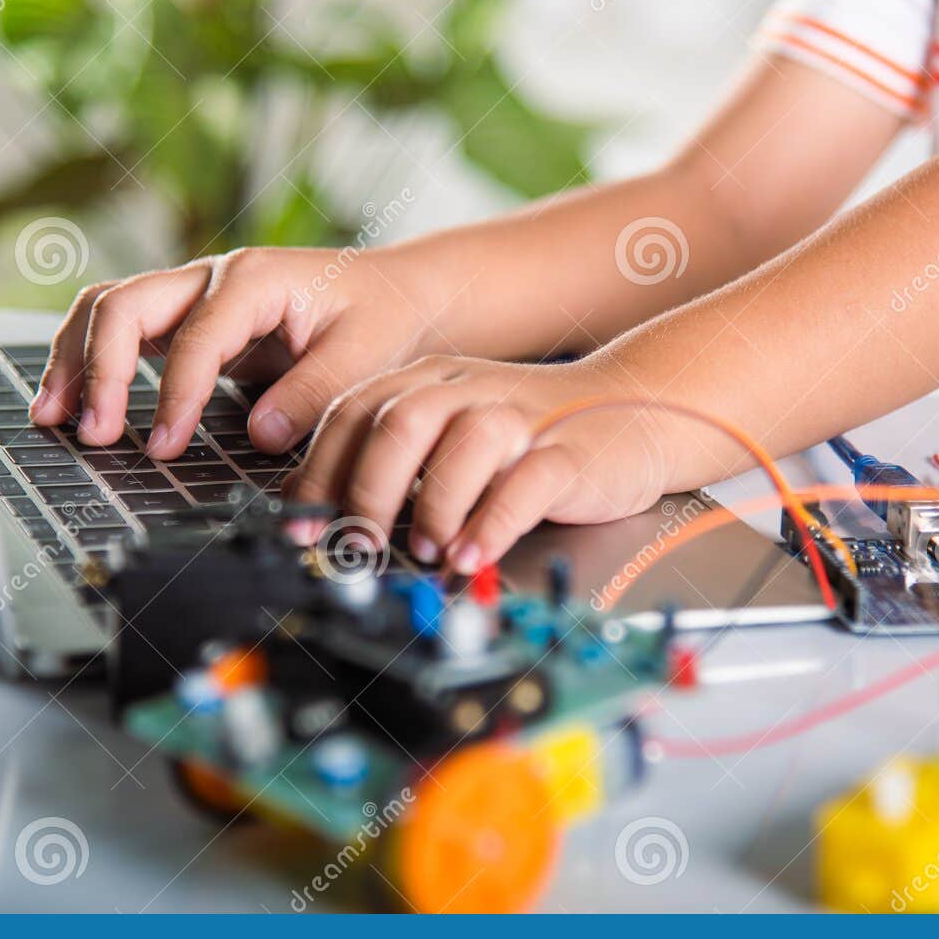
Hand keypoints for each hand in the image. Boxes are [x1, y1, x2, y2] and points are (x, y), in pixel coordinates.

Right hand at [29, 247, 444, 456]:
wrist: (393, 293)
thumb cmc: (382, 315)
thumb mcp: (366, 353)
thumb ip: (315, 392)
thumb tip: (261, 434)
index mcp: (255, 279)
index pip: (195, 338)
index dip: (174, 396)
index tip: (164, 448)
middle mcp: (212, 277)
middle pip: (126, 304)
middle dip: (100, 369)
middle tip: (94, 434)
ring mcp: (194, 294)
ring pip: (109, 309)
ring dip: (75, 360)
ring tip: (53, 417)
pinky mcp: (188, 318)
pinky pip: (123, 329)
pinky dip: (91, 361)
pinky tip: (75, 403)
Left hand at [287, 357, 679, 571]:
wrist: (636, 409)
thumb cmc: (530, 436)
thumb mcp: (453, 432)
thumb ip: (396, 460)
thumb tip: (326, 515)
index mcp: (428, 382)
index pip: (353, 414)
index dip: (320, 473)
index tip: (302, 527)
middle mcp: (469, 390)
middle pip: (398, 424)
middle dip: (367, 493)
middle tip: (360, 544)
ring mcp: (520, 418)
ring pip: (461, 445)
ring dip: (432, 505)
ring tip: (424, 549)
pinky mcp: (568, 454)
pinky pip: (523, 485)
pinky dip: (490, 525)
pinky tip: (470, 555)